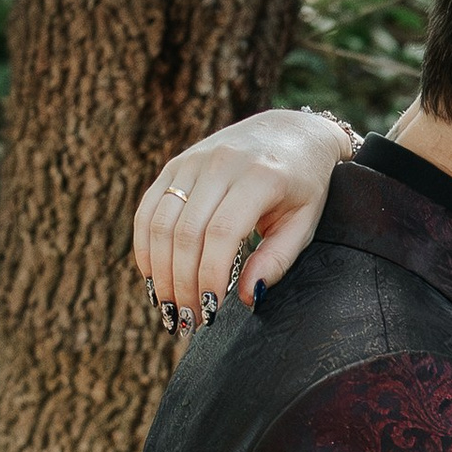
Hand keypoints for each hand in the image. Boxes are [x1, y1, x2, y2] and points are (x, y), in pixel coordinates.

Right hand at [131, 110, 352, 328]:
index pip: (223, 234)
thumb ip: (278, 259)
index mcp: (260, 176)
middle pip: (186, 232)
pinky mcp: (176, 164)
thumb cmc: (305, 186)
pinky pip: (149, 208)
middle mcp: (221, 163)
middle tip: (188, 320)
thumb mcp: (305, 222)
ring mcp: (194, 161)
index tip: (212, 311)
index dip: (211, 276)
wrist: (290, 131)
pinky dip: (146, 245)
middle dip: (182, 283)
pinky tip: (153, 276)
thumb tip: (247, 298)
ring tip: (169, 306)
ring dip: (160, 270)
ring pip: (161, 221)